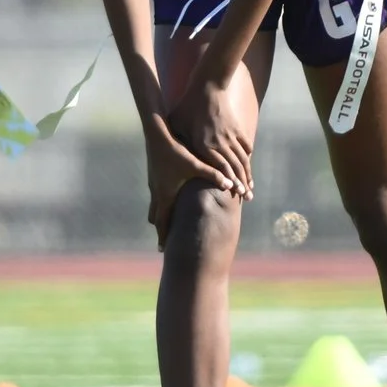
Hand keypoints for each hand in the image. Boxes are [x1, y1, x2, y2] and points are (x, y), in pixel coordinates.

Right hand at [144, 126, 218, 249]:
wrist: (156, 135)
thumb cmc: (176, 151)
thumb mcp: (196, 165)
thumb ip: (214, 176)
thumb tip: (232, 185)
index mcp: (166, 195)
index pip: (163, 222)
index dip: (163, 236)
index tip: (162, 250)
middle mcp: (157, 193)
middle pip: (156, 218)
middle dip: (160, 231)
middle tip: (163, 243)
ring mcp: (154, 185)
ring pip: (155, 207)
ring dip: (159, 217)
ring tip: (164, 225)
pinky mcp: (155, 177)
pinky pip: (157, 196)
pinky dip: (161, 204)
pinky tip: (168, 202)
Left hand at [166, 78, 253, 201]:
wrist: (207, 86)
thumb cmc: (187, 106)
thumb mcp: (177, 124)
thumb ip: (178, 141)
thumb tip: (170, 156)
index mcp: (204, 145)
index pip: (221, 168)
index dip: (230, 181)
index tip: (236, 193)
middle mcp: (220, 143)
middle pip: (235, 167)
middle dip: (242, 184)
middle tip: (247, 197)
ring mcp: (230, 135)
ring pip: (242, 159)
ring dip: (247, 173)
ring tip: (251, 186)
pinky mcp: (236, 128)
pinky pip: (245, 145)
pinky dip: (247, 156)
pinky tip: (248, 164)